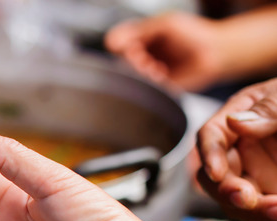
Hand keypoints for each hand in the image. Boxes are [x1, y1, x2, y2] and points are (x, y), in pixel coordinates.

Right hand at [105, 12, 224, 91]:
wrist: (215, 53)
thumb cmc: (194, 35)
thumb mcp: (165, 25)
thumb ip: (139, 31)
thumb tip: (113, 43)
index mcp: (140, 36)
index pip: (115, 42)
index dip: (122, 47)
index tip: (135, 47)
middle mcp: (140, 53)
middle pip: (119, 60)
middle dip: (132, 62)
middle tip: (146, 61)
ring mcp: (146, 69)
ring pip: (128, 75)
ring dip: (141, 72)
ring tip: (157, 68)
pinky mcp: (155, 85)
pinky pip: (142, 87)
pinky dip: (150, 81)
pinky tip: (162, 74)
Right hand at [196, 77, 276, 220]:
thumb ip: (267, 110)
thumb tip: (235, 123)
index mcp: (238, 122)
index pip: (211, 136)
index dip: (209, 155)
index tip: (216, 173)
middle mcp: (242, 152)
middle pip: (218, 178)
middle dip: (230, 192)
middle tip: (248, 199)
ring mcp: (259, 176)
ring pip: (240, 202)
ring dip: (256, 212)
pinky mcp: (273, 195)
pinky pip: (267, 214)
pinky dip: (272, 219)